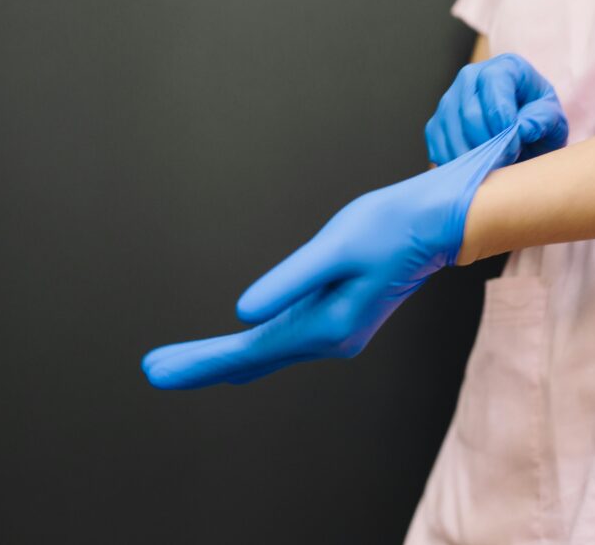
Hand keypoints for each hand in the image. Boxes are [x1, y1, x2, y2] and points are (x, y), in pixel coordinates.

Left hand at [142, 124, 520, 387]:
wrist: (439, 225)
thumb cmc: (391, 225)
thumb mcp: (335, 247)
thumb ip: (288, 282)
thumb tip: (244, 313)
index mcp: (327, 324)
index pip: (249, 350)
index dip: (201, 361)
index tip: (158, 370)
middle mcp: (332, 337)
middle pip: (255, 358)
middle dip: (204, 364)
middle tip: (155, 370)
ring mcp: (339, 332)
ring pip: (270, 351)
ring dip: (226, 357)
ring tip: (181, 362)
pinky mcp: (341, 318)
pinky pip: (286, 339)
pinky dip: (255, 347)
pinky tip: (238, 352)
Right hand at [425, 53, 567, 166]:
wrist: (524, 134)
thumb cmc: (540, 121)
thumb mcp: (553, 119)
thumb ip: (542, 120)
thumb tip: (521, 129)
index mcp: (504, 67)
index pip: (492, 83)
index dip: (502, 116)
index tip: (515, 142)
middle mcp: (470, 77)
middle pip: (469, 113)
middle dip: (489, 143)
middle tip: (508, 159)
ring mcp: (448, 101)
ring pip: (452, 133)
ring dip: (474, 157)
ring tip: (496, 167)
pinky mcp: (436, 126)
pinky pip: (439, 148)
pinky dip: (457, 164)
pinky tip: (477, 167)